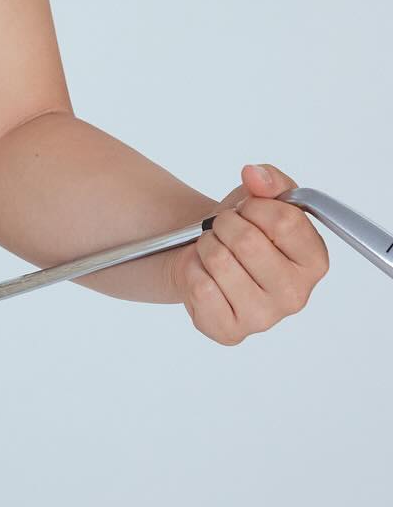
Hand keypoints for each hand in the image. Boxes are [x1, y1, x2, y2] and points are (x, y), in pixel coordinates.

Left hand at [167, 163, 329, 344]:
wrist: (203, 258)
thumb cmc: (240, 231)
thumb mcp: (260, 198)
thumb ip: (268, 180)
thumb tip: (255, 175)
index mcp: (314, 261)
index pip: (284, 221)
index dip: (255, 207)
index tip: (248, 210)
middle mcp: (296, 295)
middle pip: (248, 241)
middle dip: (225, 225)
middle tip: (224, 230)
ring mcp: (264, 318)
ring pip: (219, 261)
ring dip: (206, 246)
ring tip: (214, 251)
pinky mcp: (229, 331)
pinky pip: (200, 287)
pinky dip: (192, 270)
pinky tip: (204, 274)